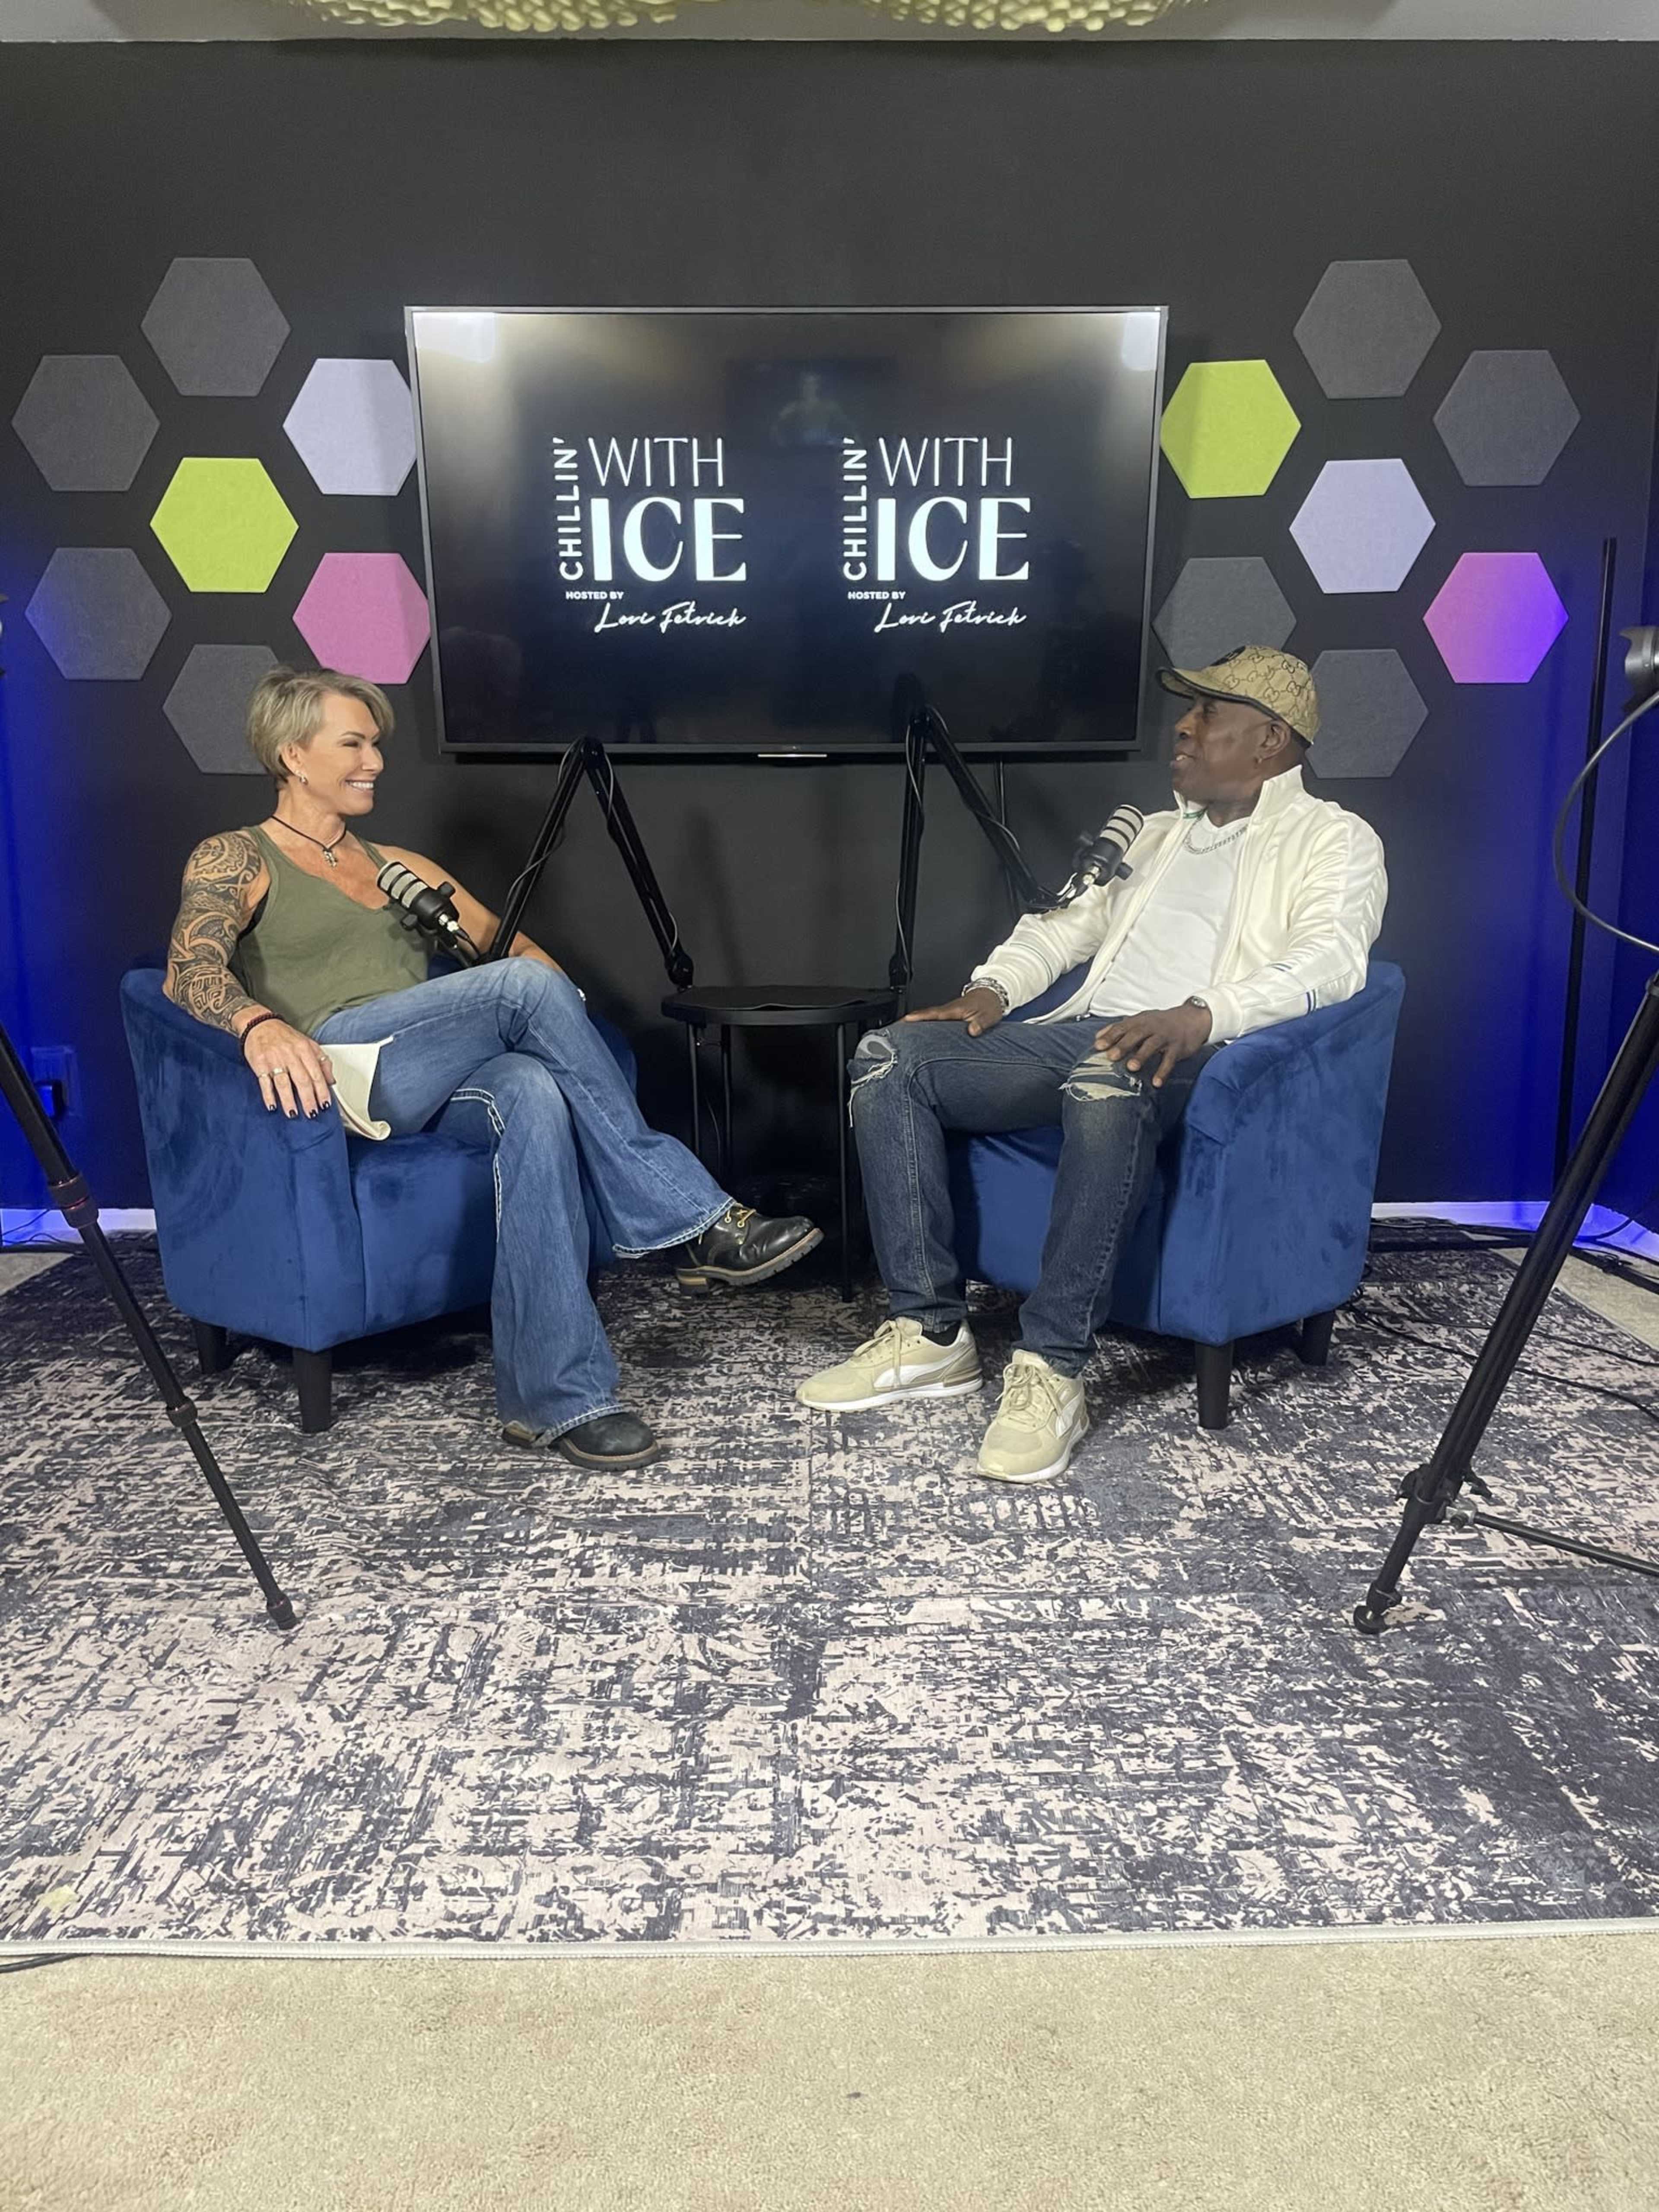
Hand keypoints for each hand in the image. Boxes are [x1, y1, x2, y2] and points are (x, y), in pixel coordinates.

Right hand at [241, 1019, 334, 1118]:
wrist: (259, 1024)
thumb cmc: (284, 1036)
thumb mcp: (308, 1043)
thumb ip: (322, 1061)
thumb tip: (331, 1080)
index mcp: (304, 1049)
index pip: (316, 1074)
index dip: (322, 1091)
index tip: (325, 1104)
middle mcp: (290, 1054)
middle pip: (302, 1080)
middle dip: (308, 1099)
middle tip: (312, 1112)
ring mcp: (274, 1060)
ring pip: (283, 1083)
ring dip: (289, 1100)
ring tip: (293, 1113)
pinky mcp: (259, 1064)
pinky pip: (264, 1082)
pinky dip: (268, 1095)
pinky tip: (272, 1105)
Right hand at [903, 986, 1005, 1038]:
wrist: (993, 995)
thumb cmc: (989, 1005)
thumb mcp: (988, 1016)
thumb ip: (980, 1024)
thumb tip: (972, 1030)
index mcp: (955, 1009)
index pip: (934, 1013)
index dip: (919, 1017)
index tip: (906, 1020)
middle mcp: (949, 1009)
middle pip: (926, 1015)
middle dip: (911, 1020)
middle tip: (896, 1028)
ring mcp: (949, 1012)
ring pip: (930, 1017)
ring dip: (917, 1022)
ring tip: (903, 1032)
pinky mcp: (951, 1015)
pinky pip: (935, 1019)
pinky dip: (926, 1023)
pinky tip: (921, 1032)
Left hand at [1093, 1004, 1211, 1087]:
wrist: (1192, 1018)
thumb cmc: (1161, 1022)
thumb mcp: (1141, 1020)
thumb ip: (1120, 1028)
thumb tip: (1098, 1036)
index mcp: (1140, 1020)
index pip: (1123, 1027)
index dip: (1110, 1036)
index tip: (1098, 1046)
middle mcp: (1152, 1026)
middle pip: (1136, 1034)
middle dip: (1123, 1045)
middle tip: (1111, 1056)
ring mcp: (1166, 1036)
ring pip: (1152, 1045)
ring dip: (1141, 1056)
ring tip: (1131, 1067)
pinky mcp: (1178, 1047)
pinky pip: (1170, 1060)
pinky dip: (1163, 1071)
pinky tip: (1156, 1083)